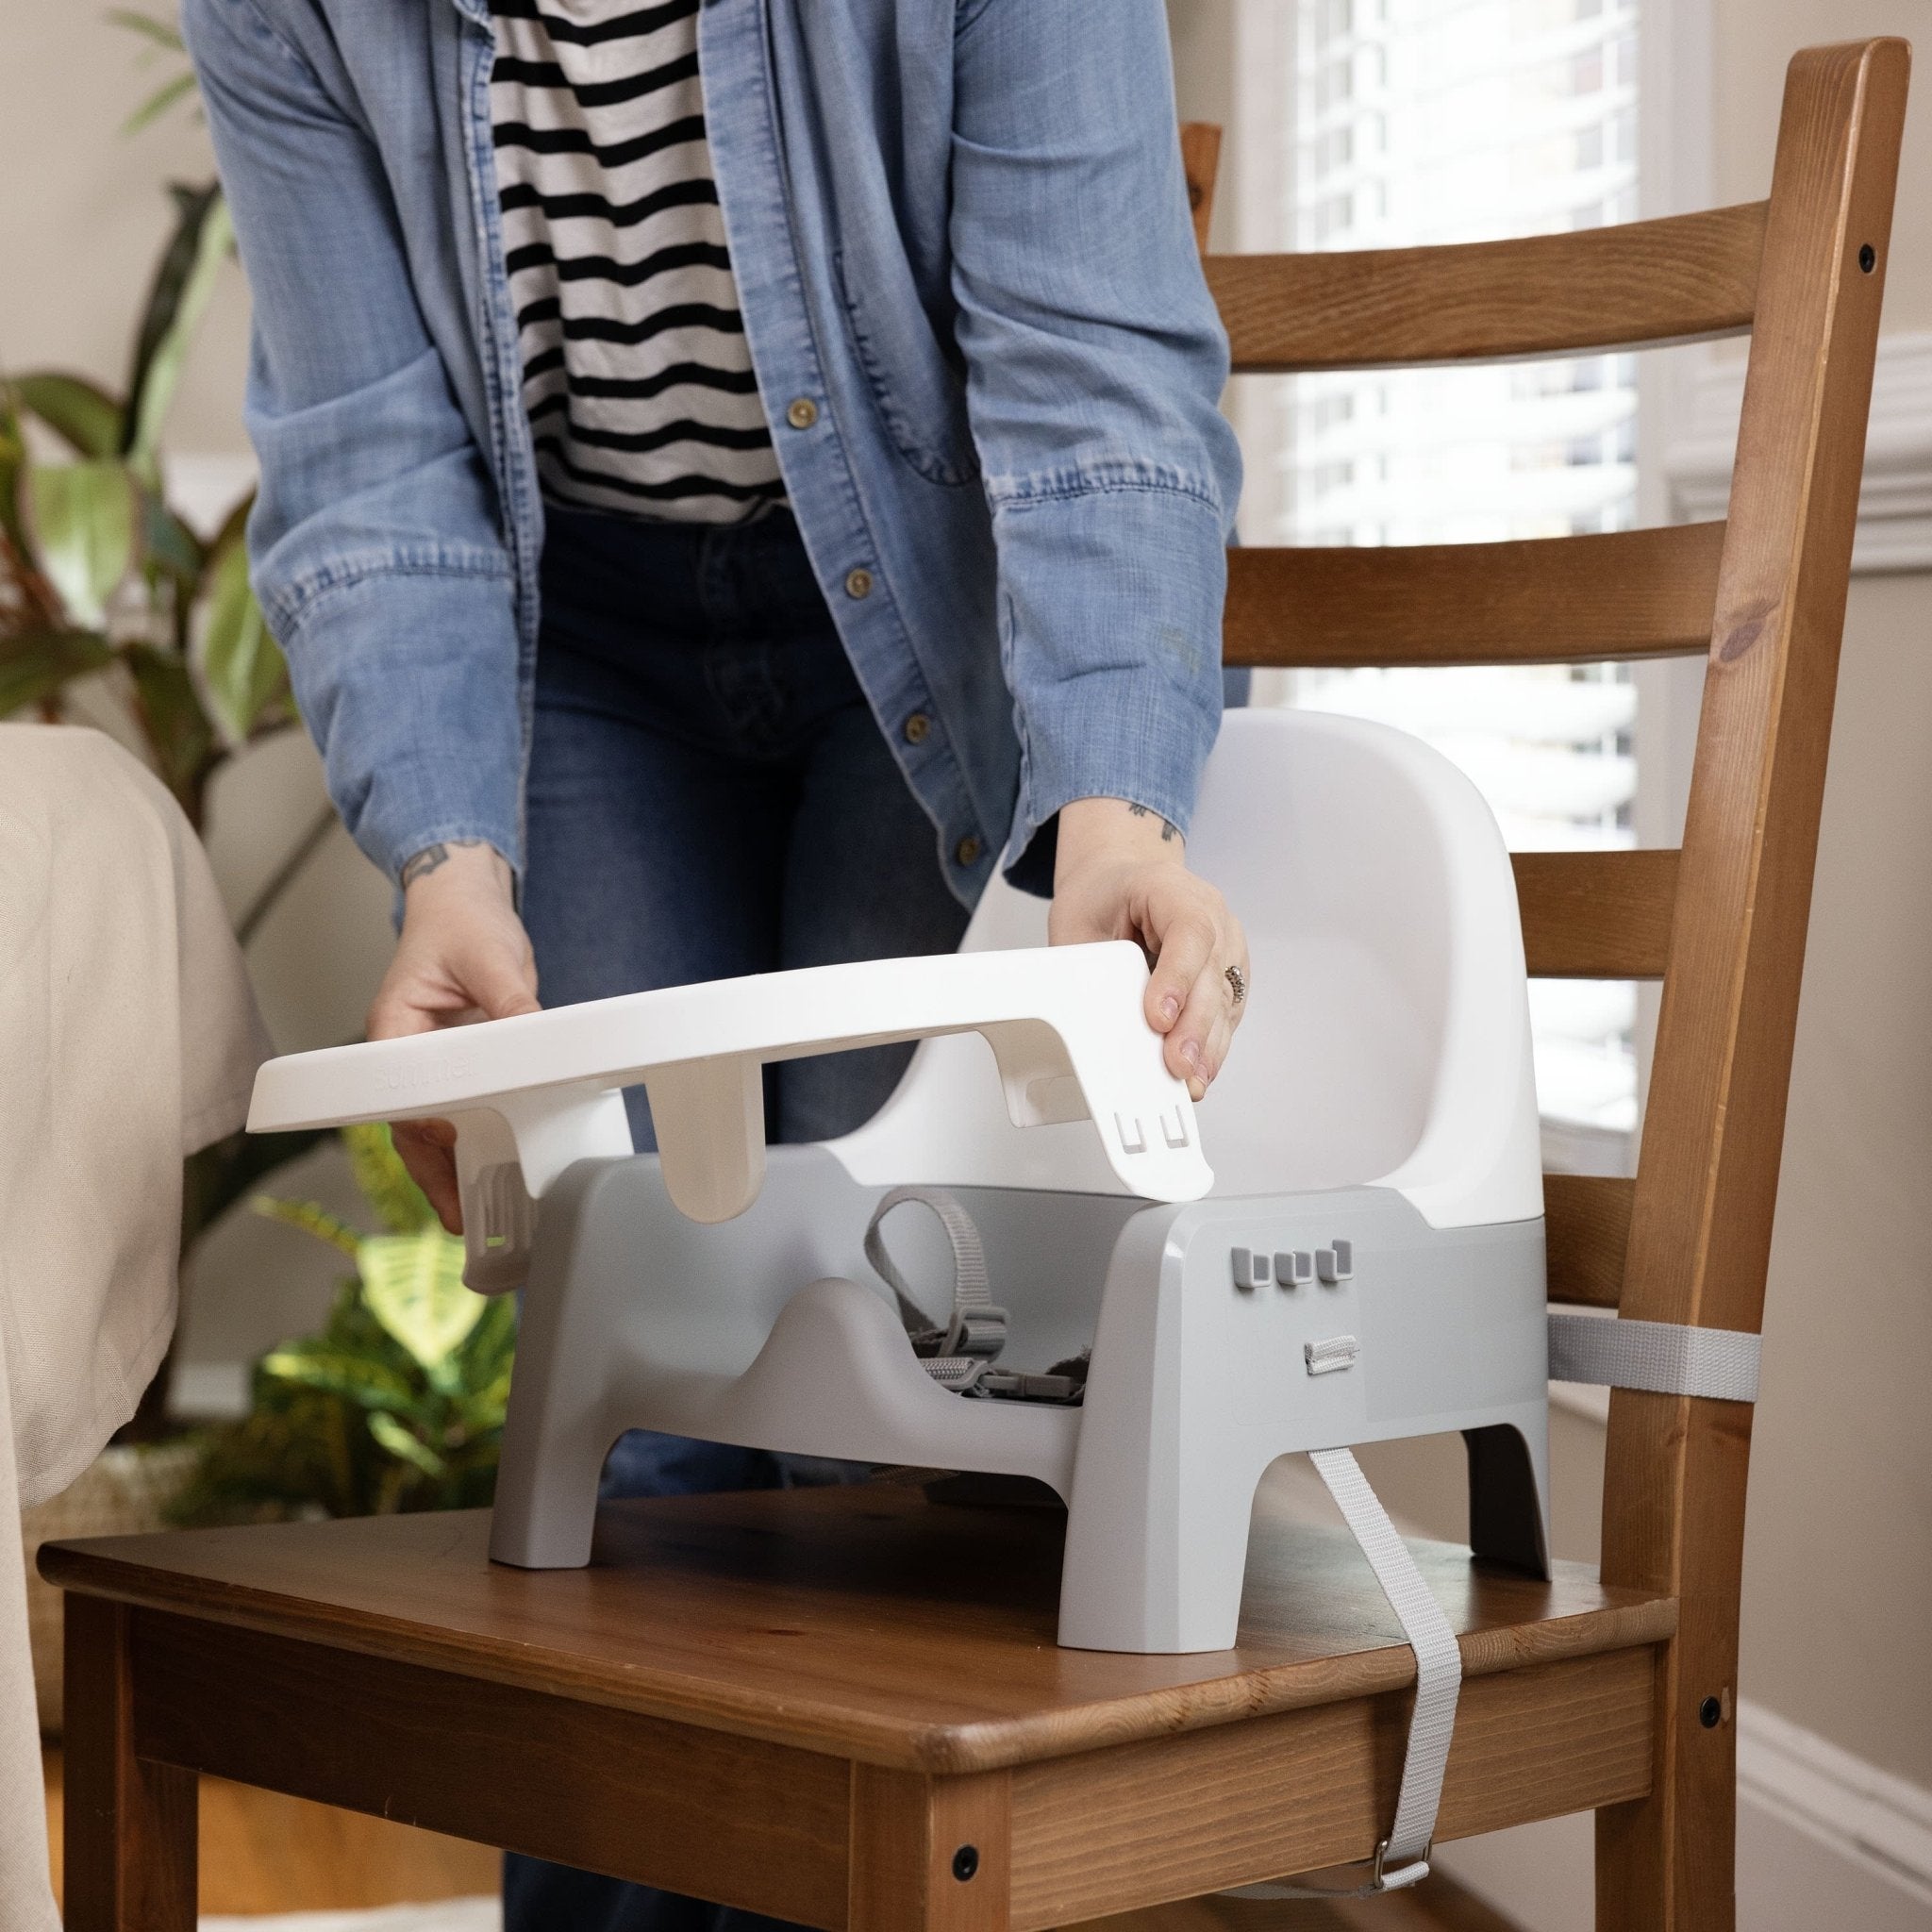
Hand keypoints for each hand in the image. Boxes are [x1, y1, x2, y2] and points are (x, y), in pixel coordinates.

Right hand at [366, 840, 539, 1231]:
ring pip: (429, 1128)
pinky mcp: (457, 1063)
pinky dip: (471, 1141)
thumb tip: (530, 1038)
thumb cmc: (462, 921)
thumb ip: (509, 998)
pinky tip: (491, 1171)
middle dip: (431, 1173)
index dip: (426, 1123)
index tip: (453, 1146)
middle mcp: (403, 1050)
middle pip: (408, 1124)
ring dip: (448, 1170)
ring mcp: (428, 1061)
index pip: (401, 1090)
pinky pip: (459, 1109)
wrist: (466, 901)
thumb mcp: (490, 955)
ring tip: (471, 1216)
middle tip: (457, 1218)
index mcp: (393, 1026)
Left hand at [1049, 798, 1248, 1100]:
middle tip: (1176, 1063)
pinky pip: (1226, 1013)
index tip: (1158, 1017)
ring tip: (1190, 1081)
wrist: (1118, 881)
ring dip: (1208, 1044)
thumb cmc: (1100, 898)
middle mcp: (1211, 914)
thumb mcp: (1080, 923)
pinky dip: (1213, 1045)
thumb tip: (1095, 1022)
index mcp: (1171, 888)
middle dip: (1193, 1025)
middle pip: (1212, 972)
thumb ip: (1090, 965)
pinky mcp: (1227, 975)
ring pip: (1225, 998)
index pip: (1190, 931)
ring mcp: (1226, 944)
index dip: (1177, 978)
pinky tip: (1199, 1072)